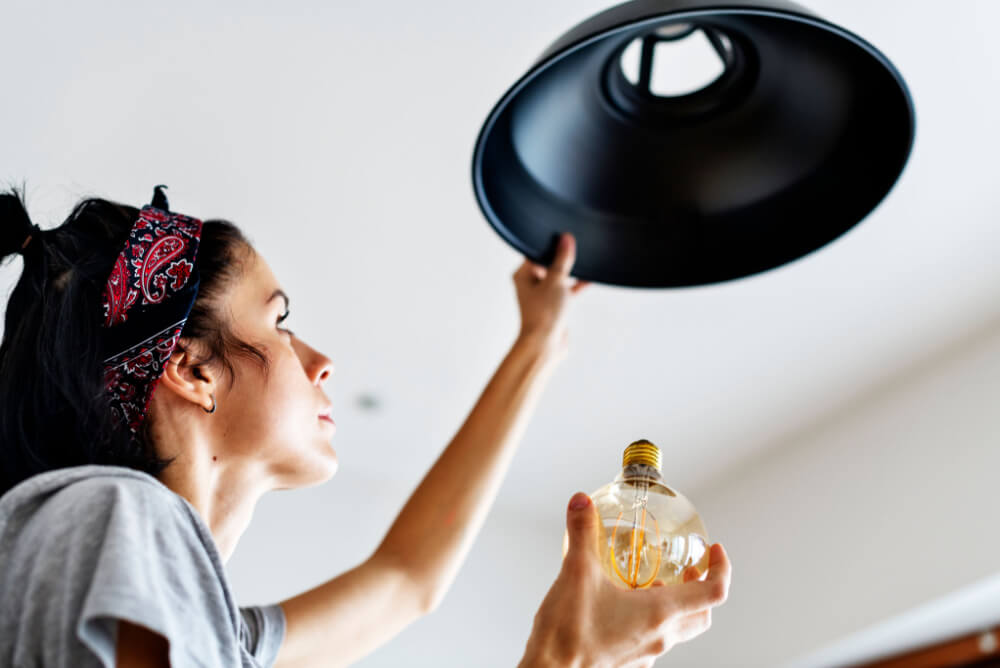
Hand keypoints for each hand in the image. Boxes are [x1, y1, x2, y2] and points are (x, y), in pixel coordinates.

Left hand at [513, 233, 589, 360]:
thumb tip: (566, 239)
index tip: (564, 236)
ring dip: (570, 272)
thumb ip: (562, 259)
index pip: (536, 252)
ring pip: (558, 278)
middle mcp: (529, 284)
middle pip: (548, 263)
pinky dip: (575, 285)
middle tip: (576, 247)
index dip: (550, 244)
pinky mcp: (553, 306)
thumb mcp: (556, 281)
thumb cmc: (544, 314)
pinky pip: (565, 291)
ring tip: (584, 260)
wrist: (545, 344)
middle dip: (562, 258)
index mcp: (522, 275)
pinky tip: (588, 279)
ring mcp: (542, 295)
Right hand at [519, 493, 731, 667]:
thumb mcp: (576, 572)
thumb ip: (582, 533)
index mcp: (658, 613)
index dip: (722, 569)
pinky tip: (625, 609)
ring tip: (654, 584)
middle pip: (702, 615)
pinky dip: (651, 622)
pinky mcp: (628, 662)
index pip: (713, 593)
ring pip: (678, 630)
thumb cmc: (568, 635)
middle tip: (691, 569)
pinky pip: (652, 641)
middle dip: (703, 589)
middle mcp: (659, 636)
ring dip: (676, 606)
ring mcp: (645, 653)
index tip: (715, 552)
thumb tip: (582, 503)